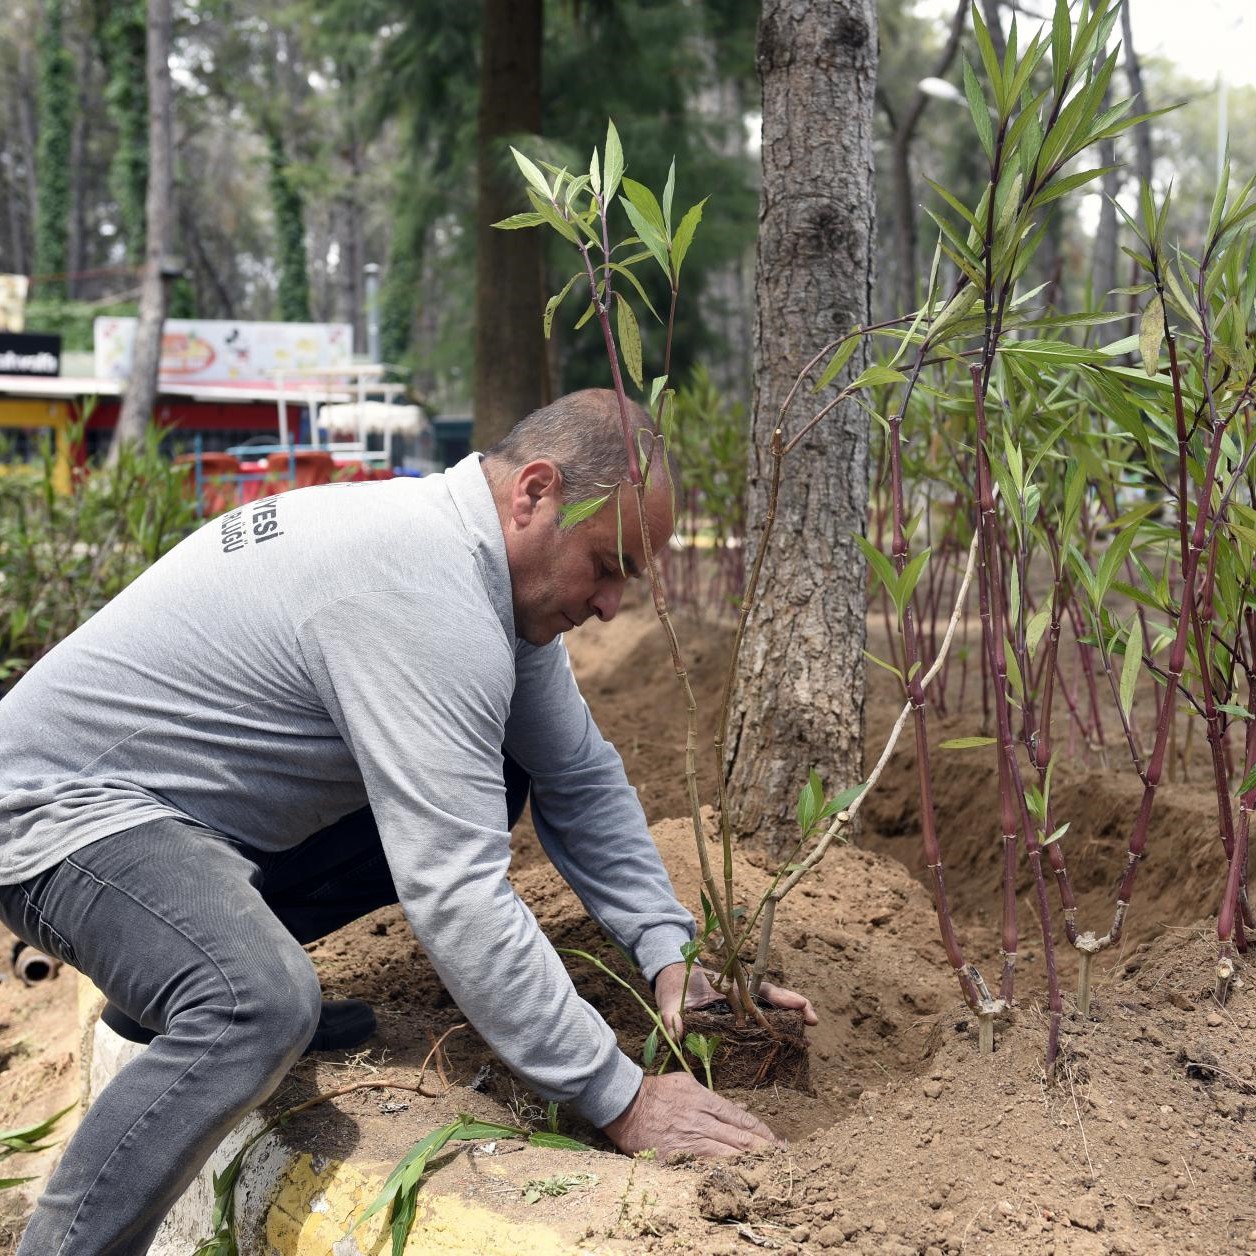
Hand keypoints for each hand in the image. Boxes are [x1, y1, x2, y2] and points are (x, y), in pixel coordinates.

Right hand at [602, 1072, 782, 1157]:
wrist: (625, 1105)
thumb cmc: (656, 1091)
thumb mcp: (687, 1083)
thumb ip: (713, 1097)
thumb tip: (739, 1110)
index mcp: (704, 1100)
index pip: (740, 1119)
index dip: (761, 1131)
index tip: (776, 1141)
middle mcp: (701, 1120)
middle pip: (739, 1139)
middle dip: (764, 1149)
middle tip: (783, 1158)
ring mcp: (690, 1140)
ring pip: (727, 1154)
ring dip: (749, 1162)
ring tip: (768, 1170)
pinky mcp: (677, 1156)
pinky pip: (705, 1166)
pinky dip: (723, 1172)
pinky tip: (737, 1178)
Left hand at [653, 962, 818, 1040]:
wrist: (672, 982)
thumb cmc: (675, 988)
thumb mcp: (671, 1001)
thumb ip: (672, 1016)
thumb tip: (676, 1033)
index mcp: (731, 988)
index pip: (764, 991)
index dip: (785, 998)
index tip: (803, 1007)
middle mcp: (741, 996)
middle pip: (775, 1001)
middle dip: (796, 1008)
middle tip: (814, 1022)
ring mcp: (741, 1007)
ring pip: (771, 1013)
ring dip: (790, 1024)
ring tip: (807, 1041)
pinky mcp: (737, 1019)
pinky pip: (759, 1025)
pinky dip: (774, 1034)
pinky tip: (783, 1050)